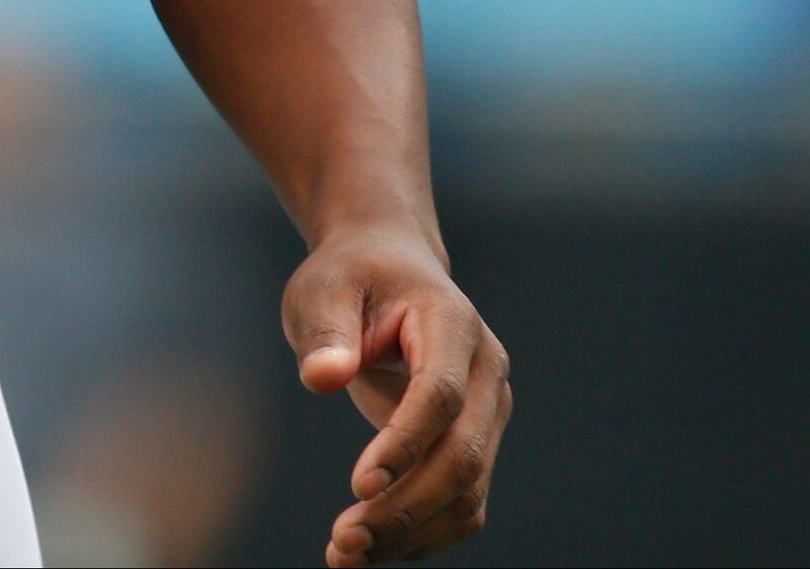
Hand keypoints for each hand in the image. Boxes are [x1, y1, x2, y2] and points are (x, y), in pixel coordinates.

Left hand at [284, 228, 511, 562]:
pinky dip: (421, 532)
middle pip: (461, 454)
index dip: (404, 443)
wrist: (388, 268)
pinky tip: (370, 545)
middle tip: (343, 543)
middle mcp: (485, 372)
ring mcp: (488, 411)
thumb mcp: (322, 289)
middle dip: (406, 506)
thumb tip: (323, 378)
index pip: (439, 394)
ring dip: (412, 532)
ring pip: (468, 491)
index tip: (358, 486)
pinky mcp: (475, 441)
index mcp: (453, 324)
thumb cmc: (350, 277)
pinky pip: (461, 501)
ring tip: (345, 554)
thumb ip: (325, 333)